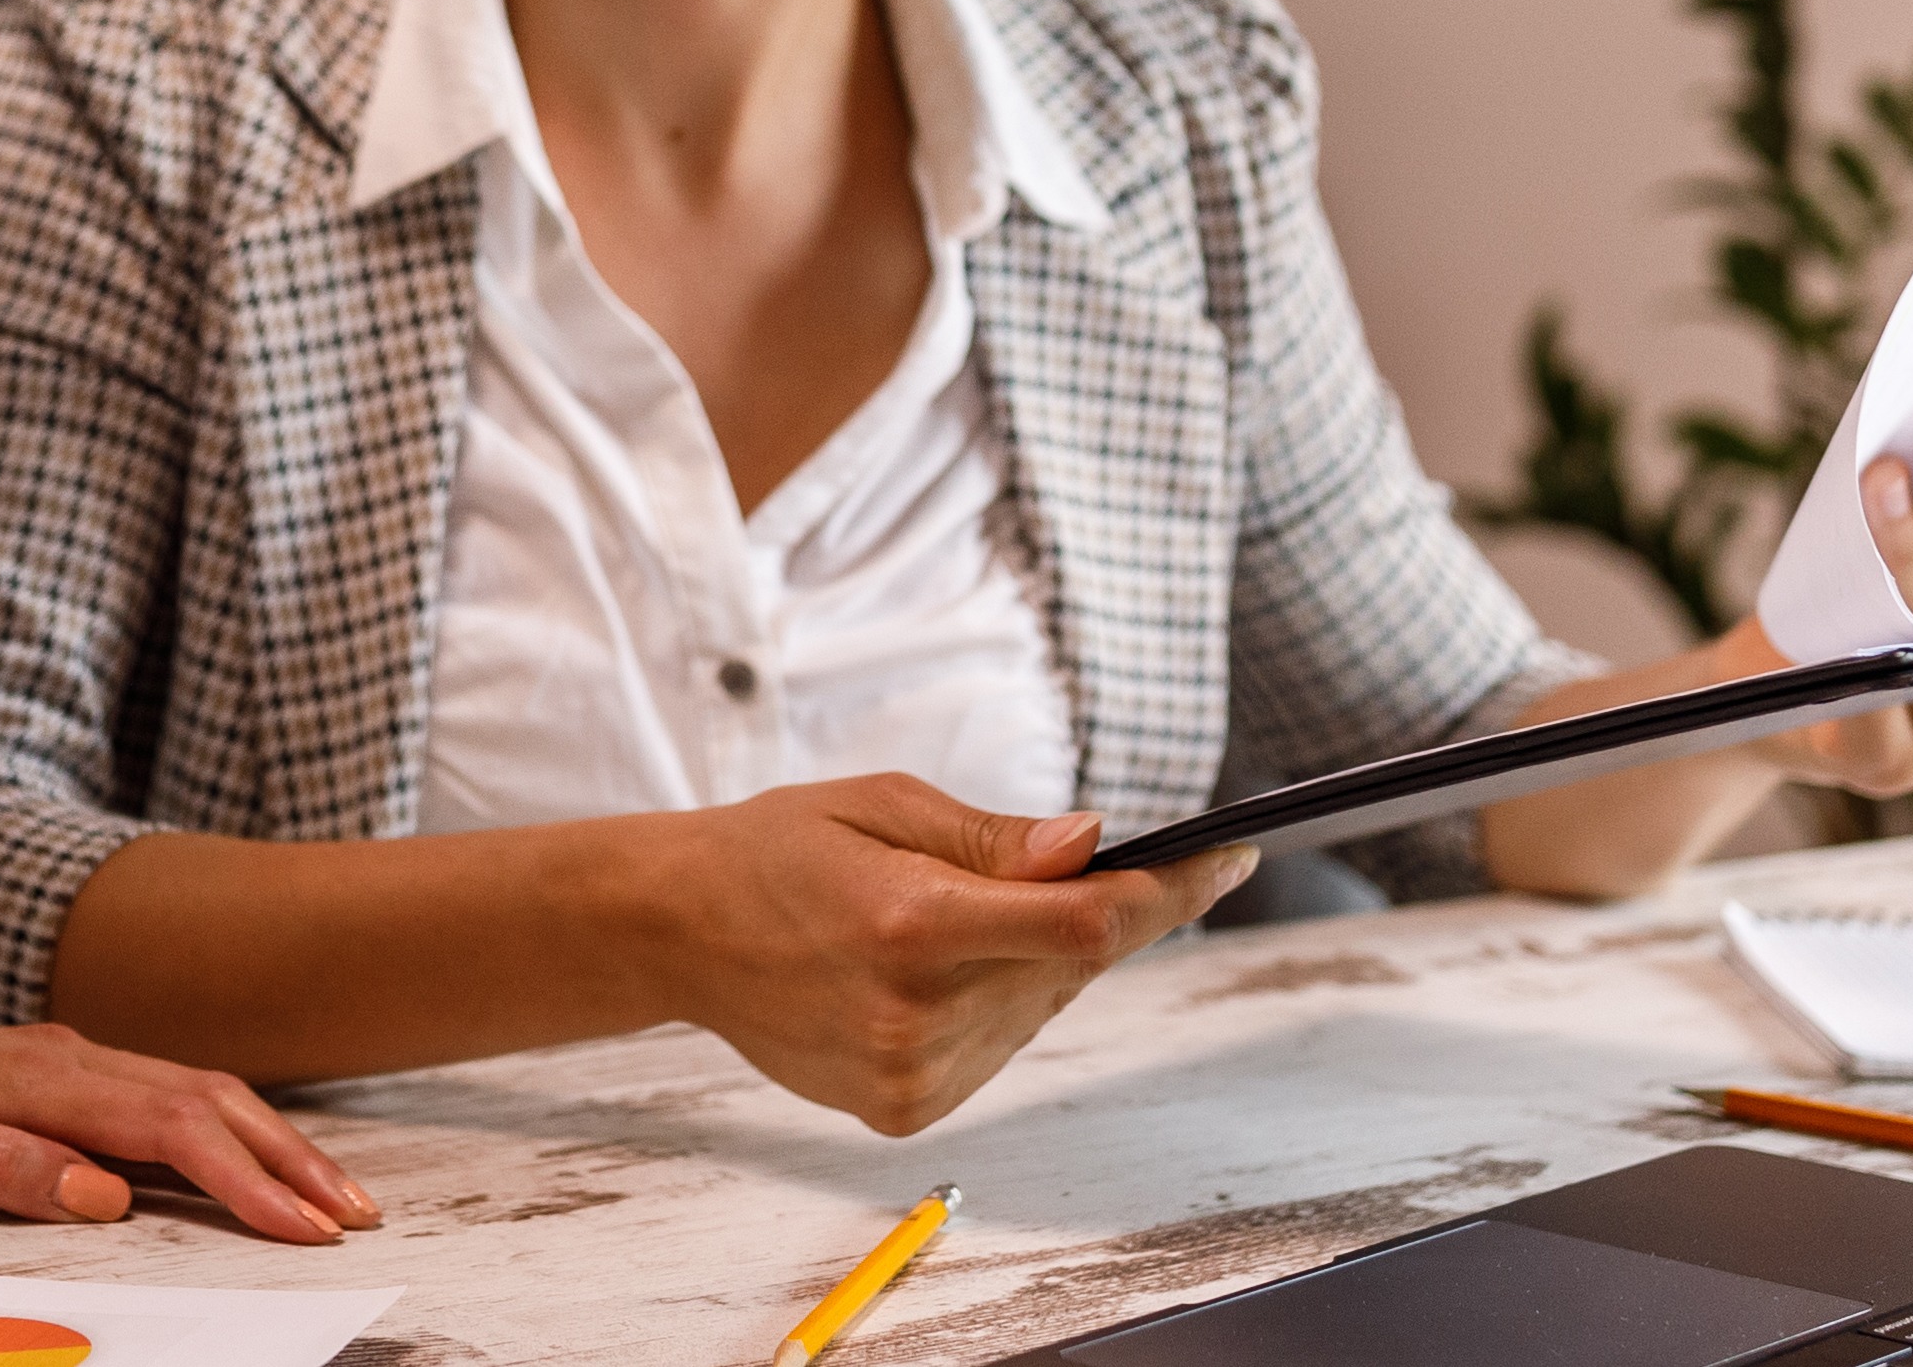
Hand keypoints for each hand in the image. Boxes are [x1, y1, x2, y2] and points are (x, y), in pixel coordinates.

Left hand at [0, 976, 380, 1244]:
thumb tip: (105, 1195)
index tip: (303, 1229)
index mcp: (34, 1079)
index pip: (168, 1131)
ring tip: (330, 1194)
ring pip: (195, 1093)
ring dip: (270, 1142)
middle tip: (354, 1220)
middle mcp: (65, 1059)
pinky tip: (252, 1156)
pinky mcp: (59, 1073)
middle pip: (207, 1102)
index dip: (245, 1182)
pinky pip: (164, 1096)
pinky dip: (226, 1128)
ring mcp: (66, 1061)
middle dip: (288, 1162)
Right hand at [619, 778, 1258, 1134]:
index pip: (1086, 924)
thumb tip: (1095, 849)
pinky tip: (921, 971)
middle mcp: (917, 1012)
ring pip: (1038, 1007)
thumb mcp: (885, 805)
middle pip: (1071, 966)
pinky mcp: (903, 1108)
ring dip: (1029, 961)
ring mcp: (910, 1073)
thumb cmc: (781, 848)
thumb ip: (997, 839)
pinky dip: (987, 1003)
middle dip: (1086, 912)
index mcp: (913, 922)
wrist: (681, 932)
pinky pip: (995, 1046)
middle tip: (1046, 868)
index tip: (1230, 858)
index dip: (1171, 894)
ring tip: (942, 919)